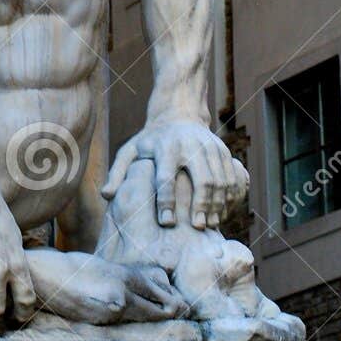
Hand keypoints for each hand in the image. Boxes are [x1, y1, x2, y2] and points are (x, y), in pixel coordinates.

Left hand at [102, 118, 248, 229]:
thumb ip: (119, 171)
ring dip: (218, 205)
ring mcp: (211, 147)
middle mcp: (191, 145)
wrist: (178, 114)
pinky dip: (231, 196)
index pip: (166, 177)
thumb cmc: (151, 140)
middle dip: (201, 205)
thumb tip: (107, 196)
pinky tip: (223, 211)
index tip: (166, 223)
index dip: (166, 202)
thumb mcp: (130, 150)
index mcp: (166, 147)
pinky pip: (233, 177)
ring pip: (221, 180)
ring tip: (210, 223)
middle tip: (198, 227)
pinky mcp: (225, 151)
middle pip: (203, 180)